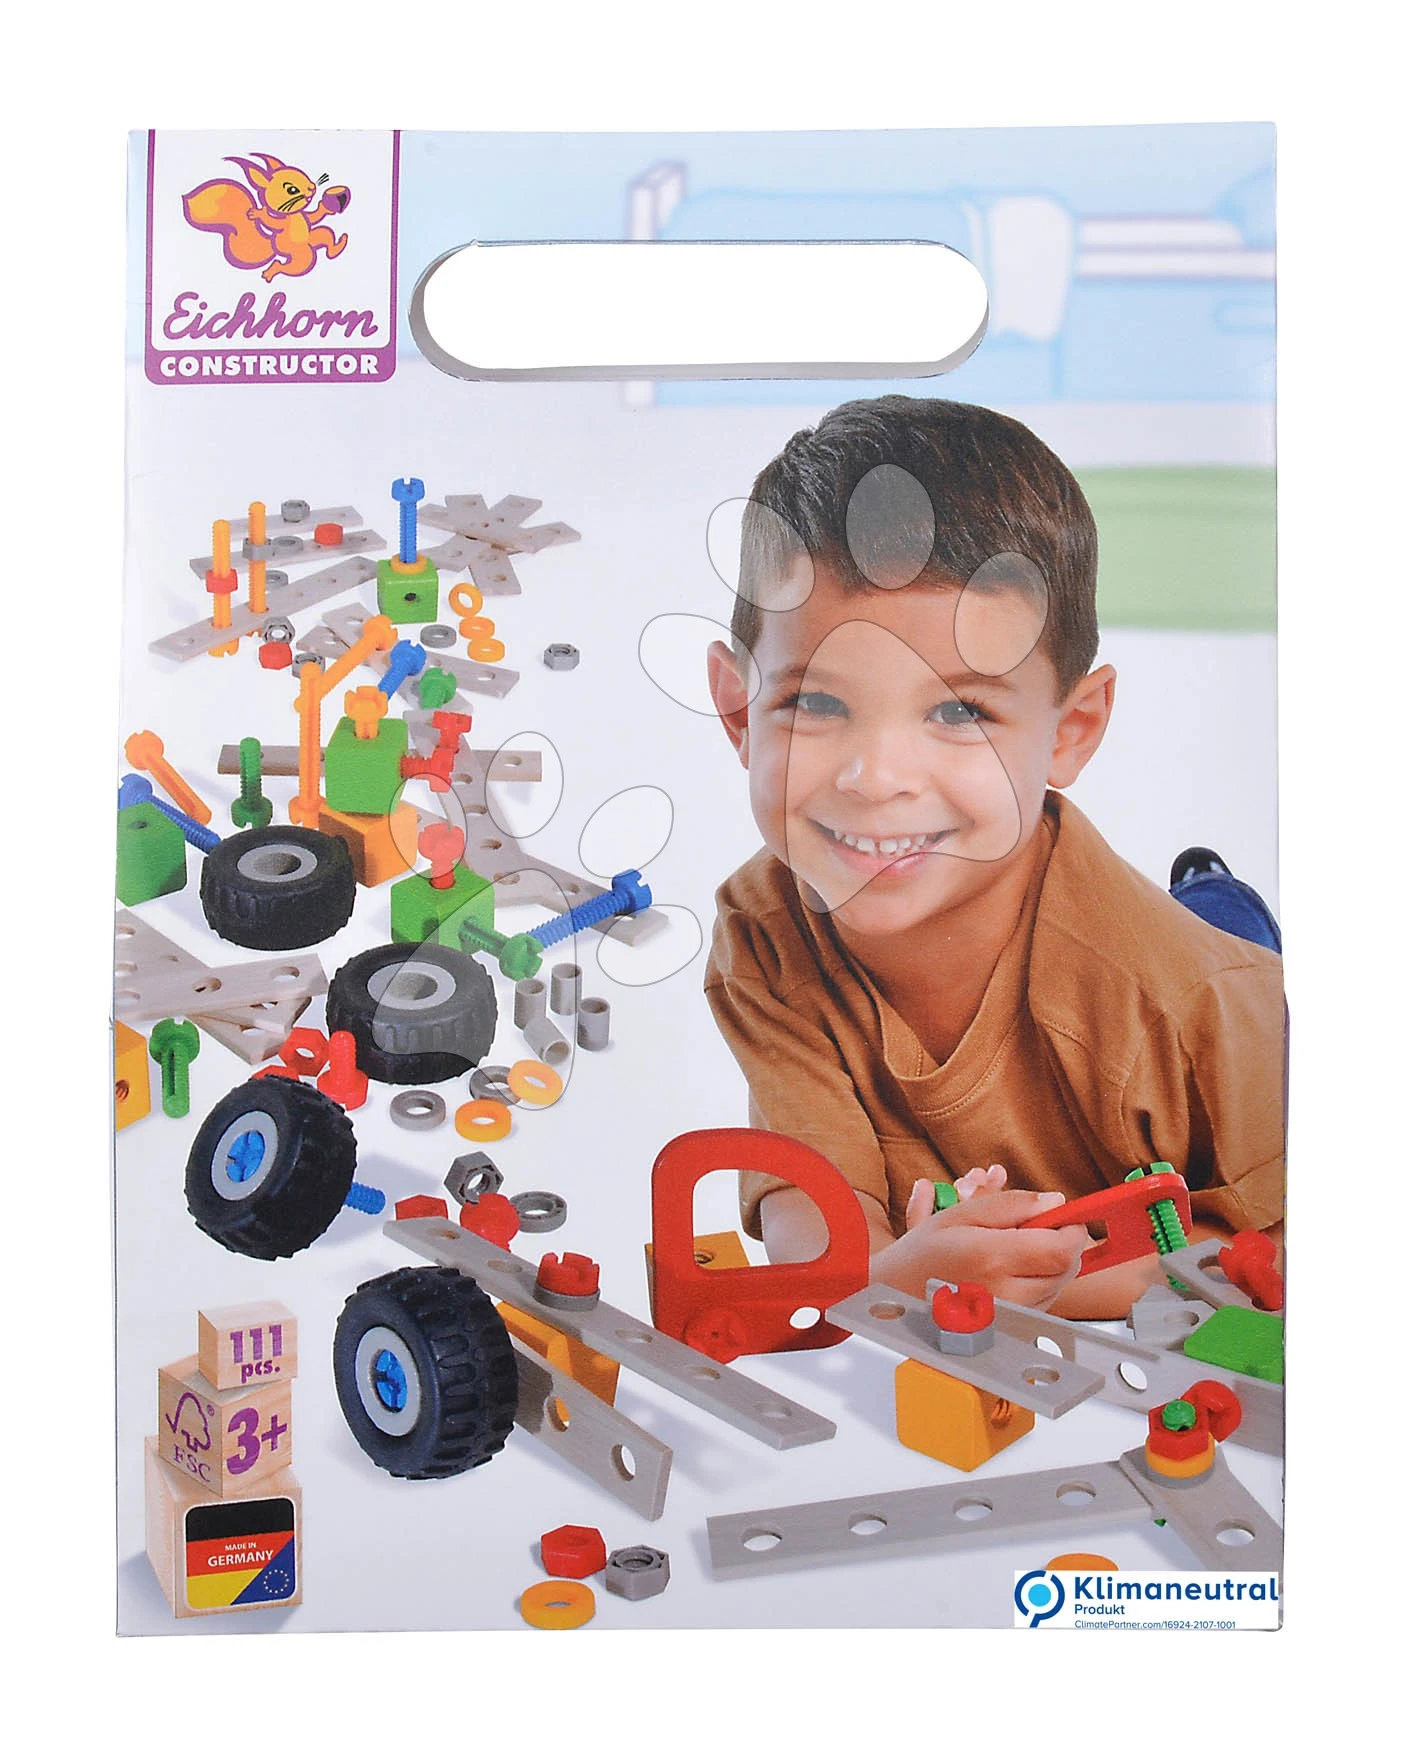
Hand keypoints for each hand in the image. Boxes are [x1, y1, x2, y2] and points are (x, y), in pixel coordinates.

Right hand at [873, 1179, 1088, 1308]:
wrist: (897, 1297)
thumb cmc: (923, 1255)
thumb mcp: (961, 1215)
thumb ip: (1011, 1205)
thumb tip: (1056, 1202)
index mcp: (992, 1258)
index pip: (1062, 1249)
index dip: (1071, 1229)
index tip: (1063, 1217)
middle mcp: (1005, 1293)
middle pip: (1068, 1269)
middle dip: (1063, 1244)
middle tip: (1038, 1228)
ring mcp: (1010, 1317)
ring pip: (1059, 1286)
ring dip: (1052, 1264)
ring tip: (1017, 1250)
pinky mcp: (1011, 1329)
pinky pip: (1045, 1302)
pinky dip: (1040, 1282)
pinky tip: (1012, 1271)